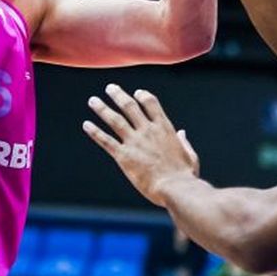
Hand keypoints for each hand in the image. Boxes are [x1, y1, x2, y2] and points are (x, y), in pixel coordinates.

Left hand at [83, 84, 199, 206]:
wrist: (175, 188)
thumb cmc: (185, 175)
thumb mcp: (190, 155)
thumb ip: (184, 142)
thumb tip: (182, 133)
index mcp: (165, 128)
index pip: (151, 103)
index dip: (143, 96)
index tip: (136, 93)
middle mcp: (148, 130)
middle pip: (130, 106)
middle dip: (118, 95)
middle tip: (110, 88)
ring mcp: (135, 142)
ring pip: (115, 120)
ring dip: (102, 109)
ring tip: (92, 101)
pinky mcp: (124, 156)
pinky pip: (106, 140)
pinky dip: (95, 132)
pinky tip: (86, 125)